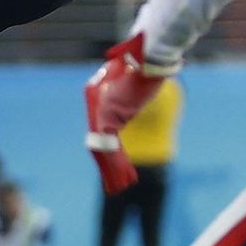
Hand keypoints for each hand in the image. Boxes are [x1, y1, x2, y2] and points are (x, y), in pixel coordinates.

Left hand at [84, 33, 175, 193]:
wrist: (148, 57)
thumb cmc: (144, 66)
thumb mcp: (133, 86)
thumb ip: (126, 98)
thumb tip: (132, 101)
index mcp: (100, 104)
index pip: (101, 139)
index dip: (108, 159)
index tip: (116, 174)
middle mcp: (97, 109)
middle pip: (100, 148)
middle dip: (108, 170)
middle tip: (114, 188)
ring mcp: (101, 113)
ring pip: (105, 151)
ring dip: (114, 172)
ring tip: (120, 188)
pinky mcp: (108, 116)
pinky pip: (111, 147)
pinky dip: (120, 164)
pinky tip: (127, 177)